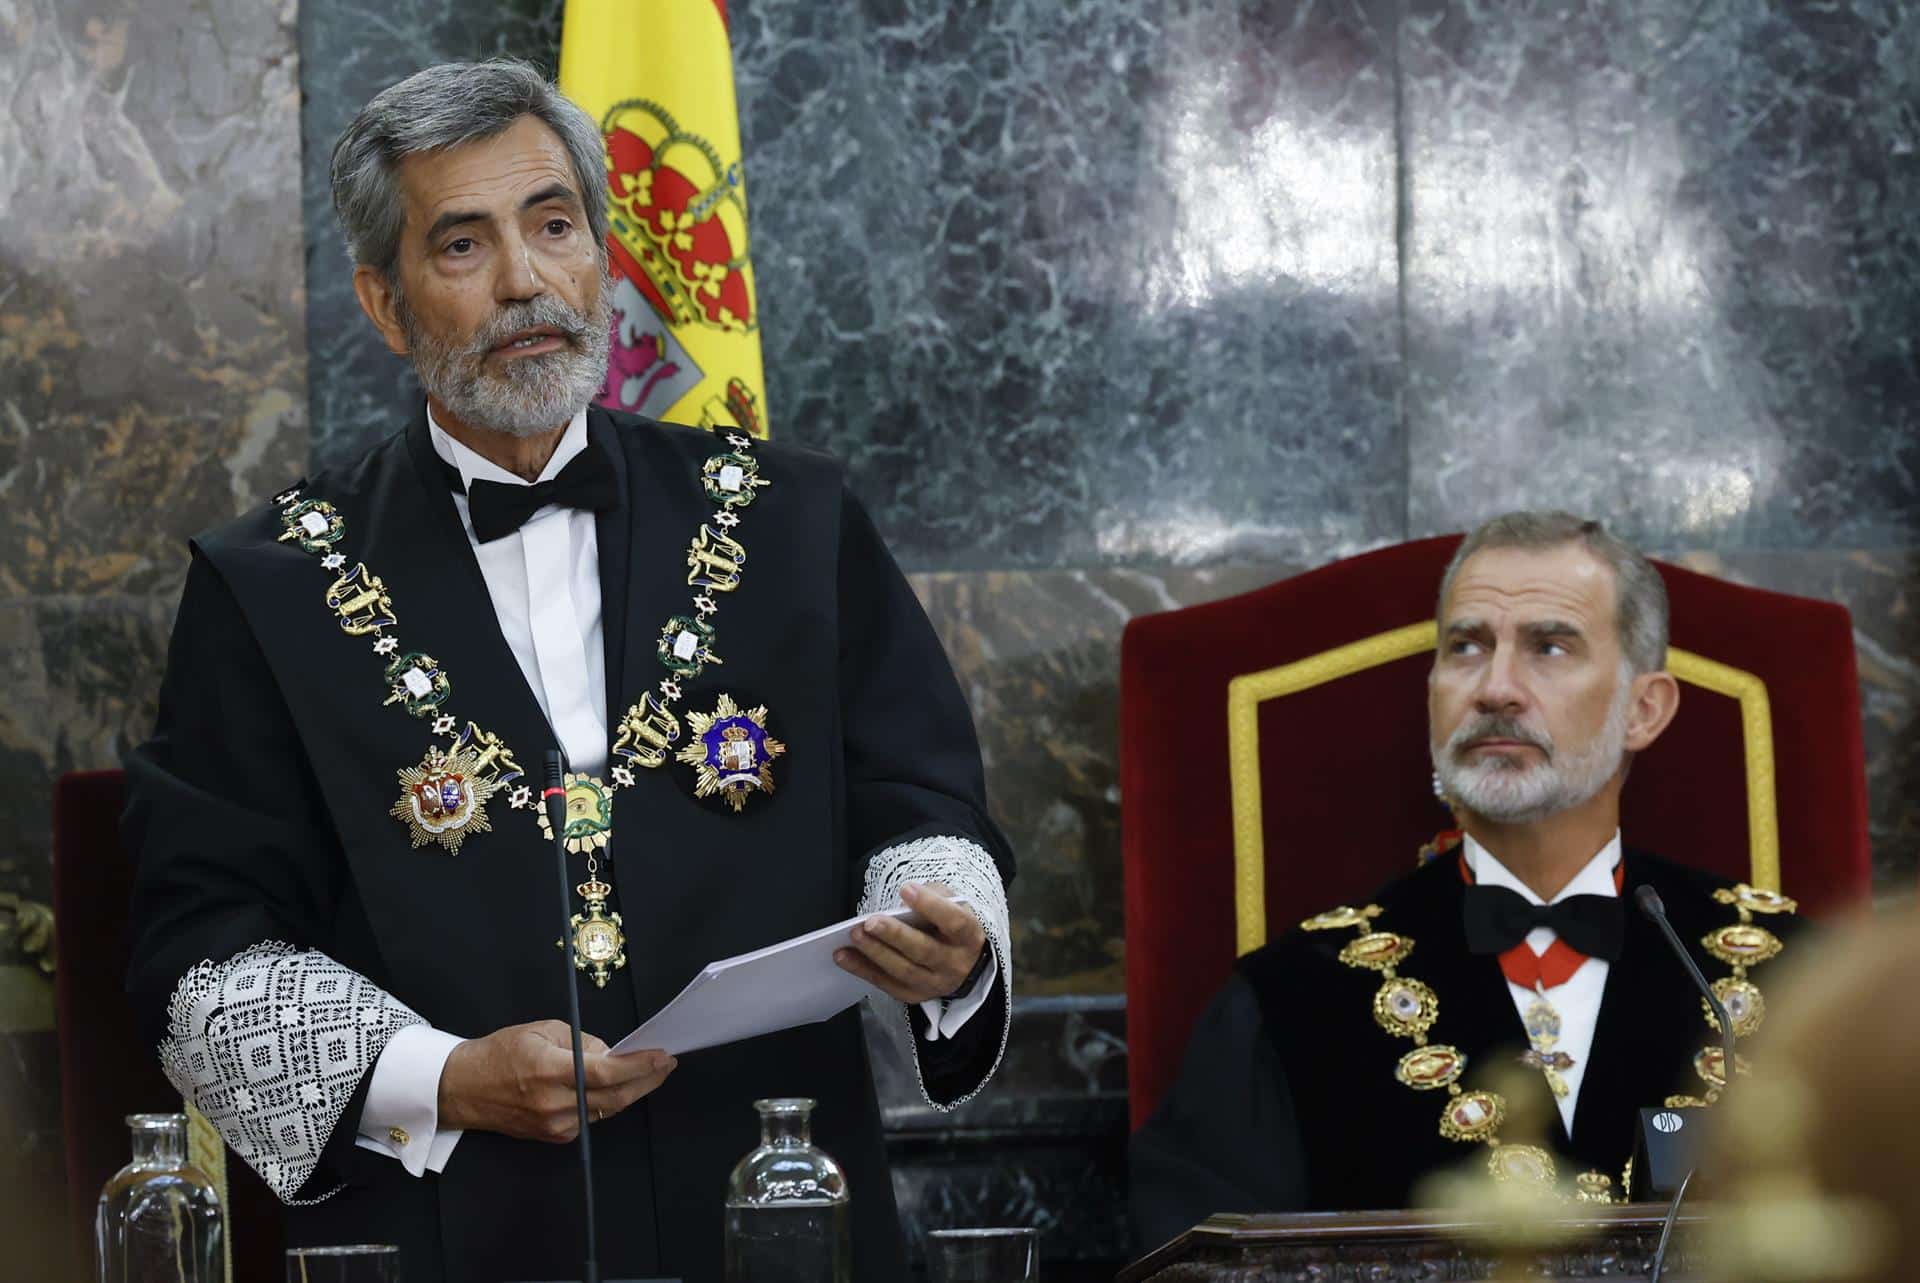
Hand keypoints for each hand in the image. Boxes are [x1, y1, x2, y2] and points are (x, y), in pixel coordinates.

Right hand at [437, 1019, 674, 1142]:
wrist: (463, 1089)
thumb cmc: (500, 1053)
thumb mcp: (542, 1030)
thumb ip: (582, 1042)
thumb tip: (611, 1054)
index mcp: (550, 1070)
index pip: (607, 1072)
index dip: (640, 1066)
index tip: (663, 1056)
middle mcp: (555, 1103)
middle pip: (616, 1096)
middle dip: (647, 1079)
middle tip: (667, 1063)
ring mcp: (556, 1124)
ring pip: (607, 1108)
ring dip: (631, 1090)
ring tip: (649, 1071)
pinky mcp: (555, 1136)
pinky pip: (591, 1117)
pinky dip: (605, 1101)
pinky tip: (614, 1086)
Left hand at [834, 882, 986, 1005]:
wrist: (965, 965)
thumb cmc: (951, 927)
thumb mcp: (954, 905)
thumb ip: (934, 896)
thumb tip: (904, 901)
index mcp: (968, 936)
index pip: (953, 921)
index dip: (931, 906)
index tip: (906, 889)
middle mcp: (954, 964)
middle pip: (924, 951)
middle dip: (894, 935)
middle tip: (870, 922)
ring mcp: (935, 984)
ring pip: (903, 971)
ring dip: (875, 953)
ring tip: (854, 936)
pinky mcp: (915, 995)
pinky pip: (887, 985)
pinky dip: (863, 970)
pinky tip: (843, 956)